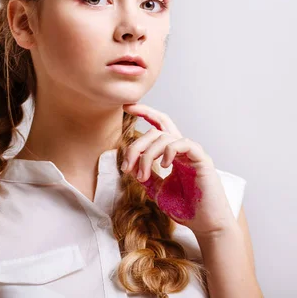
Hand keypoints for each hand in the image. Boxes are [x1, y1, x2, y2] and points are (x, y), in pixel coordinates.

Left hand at [121, 103, 236, 238]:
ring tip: (142, 175)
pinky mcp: (202, 160)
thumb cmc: (185, 208)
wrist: (205, 226)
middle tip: (126, 165)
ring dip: (147, 155)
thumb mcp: (157, 189)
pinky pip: (183, 143)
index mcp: (173, 154)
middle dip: (136, 146)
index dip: (145, 113)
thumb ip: (145, 174)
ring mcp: (193, 153)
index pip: (159, 126)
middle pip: (156, 131)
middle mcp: (183, 150)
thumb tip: (129, 163)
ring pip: (165, 137)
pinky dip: (169, 151)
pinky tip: (163, 167)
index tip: (127, 107)